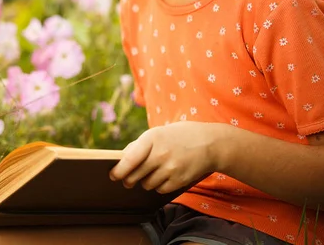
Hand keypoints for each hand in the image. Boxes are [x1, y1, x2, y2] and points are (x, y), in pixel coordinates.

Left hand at [109, 122, 228, 193]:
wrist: (210, 143)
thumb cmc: (179, 136)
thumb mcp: (158, 133)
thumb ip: (139, 145)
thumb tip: (121, 160)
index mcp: (152, 138)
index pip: (129, 159)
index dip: (118, 170)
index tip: (113, 175)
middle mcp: (160, 154)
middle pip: (135, 175)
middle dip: (129, 179)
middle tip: (128, 179)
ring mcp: (171, 168)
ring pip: (147, 184)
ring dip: (146, 181)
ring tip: (153, 172)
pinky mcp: (179, 180)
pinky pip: (160, 189)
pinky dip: (159, 185)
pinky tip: (165, 175)